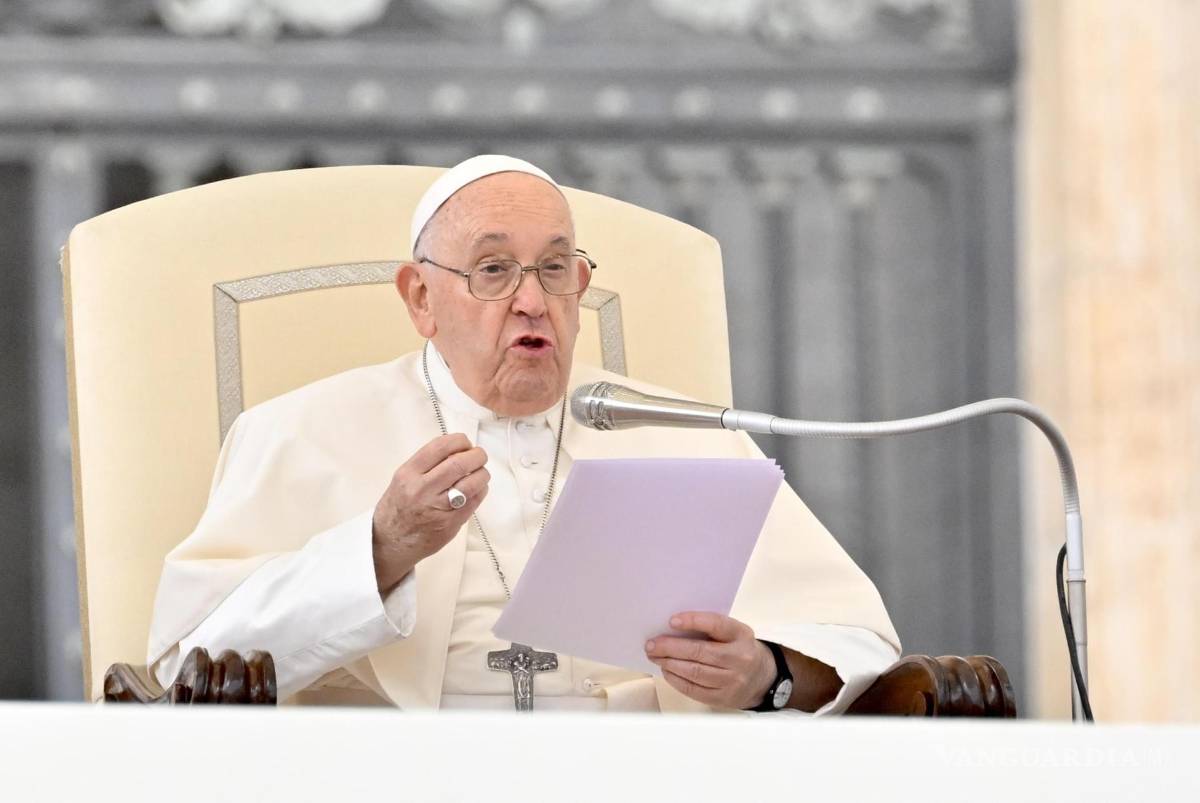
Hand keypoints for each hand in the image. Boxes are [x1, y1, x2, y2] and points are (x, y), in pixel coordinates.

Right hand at [371, 433, 488, 591]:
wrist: (389, 542)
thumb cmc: (397, 509)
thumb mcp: (403, 479)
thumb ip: (427, 464)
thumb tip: (457, 450)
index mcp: (408, 474)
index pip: (440, 447)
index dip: (459, 441)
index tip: (464, 443)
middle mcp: (422, 489)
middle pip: (459, 463)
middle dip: (476, 455)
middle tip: (479, 455)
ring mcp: (437, 508)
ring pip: (472, 482)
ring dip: (482, 473)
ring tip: (480, 472)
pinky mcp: (450, 523)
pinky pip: (474, 501)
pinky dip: (481, 490)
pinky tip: (478, 488)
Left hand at [644, 612, 776, 709]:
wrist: (762, 678)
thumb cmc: (738, 649)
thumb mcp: (733, 633)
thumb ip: (710, 628)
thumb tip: (672, 627)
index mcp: (741, 635)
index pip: (716, 624)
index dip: (693, 621)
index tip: (671, 620)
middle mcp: (739, 658)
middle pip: (700, 652)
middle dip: (671, 647)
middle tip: (651, 644)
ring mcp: (733, 680)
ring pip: (695, 672)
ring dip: (669, 664)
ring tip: (655, 656)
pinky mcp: (723, 698)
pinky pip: (694, 690)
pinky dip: (676, 680)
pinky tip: (667, 671)